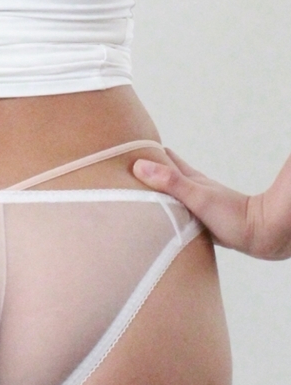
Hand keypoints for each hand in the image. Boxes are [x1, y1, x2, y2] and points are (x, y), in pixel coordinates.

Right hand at [133, 149, 290, 259]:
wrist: (259, 235)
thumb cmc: (232, 217)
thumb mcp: (197, 197)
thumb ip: (170, 182)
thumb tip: (140, 166)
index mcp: (189, 179)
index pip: (163, 158)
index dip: (146, 153)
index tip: (127, 149)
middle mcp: (191, 189)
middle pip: (165, 174)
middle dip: (147, 170)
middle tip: (125, 168)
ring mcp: (195, 205)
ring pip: (169, 193)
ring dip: (154, 191)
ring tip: (135, 192)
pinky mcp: (197, 221)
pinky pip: (174, 212)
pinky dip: (163, 210)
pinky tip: (157, 216)